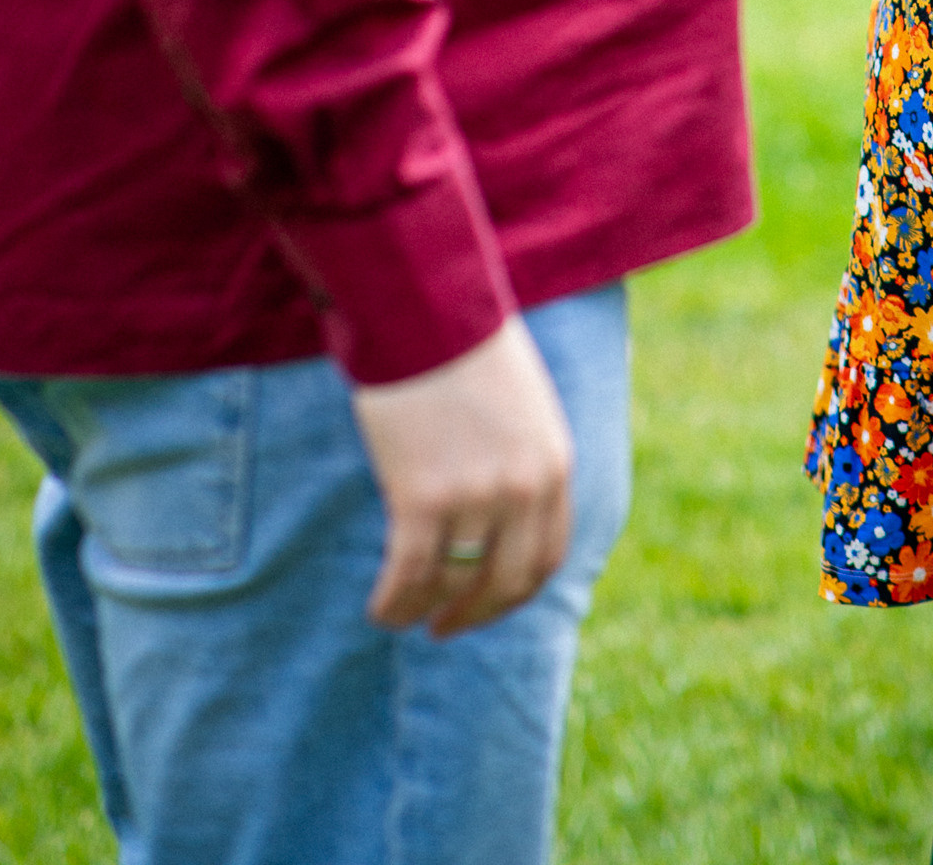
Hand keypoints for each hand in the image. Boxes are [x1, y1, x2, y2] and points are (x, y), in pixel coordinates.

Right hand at [352, 316, 572, 638]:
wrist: (424, 306)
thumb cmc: (463, 343)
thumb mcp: (520, 403)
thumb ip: (519, 457)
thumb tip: (499, 511)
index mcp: (552, 463)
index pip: (545, 557)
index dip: (512, 593)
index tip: (485, 603)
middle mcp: (523, 488)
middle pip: (505, 583)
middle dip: (473, 614)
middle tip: (443, 626)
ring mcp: (475, 497)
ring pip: (450, 583)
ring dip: (423, 609)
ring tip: (399, 615)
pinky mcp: (423, 498)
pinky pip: (409, 574)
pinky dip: (393, 601)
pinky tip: (380, 608)